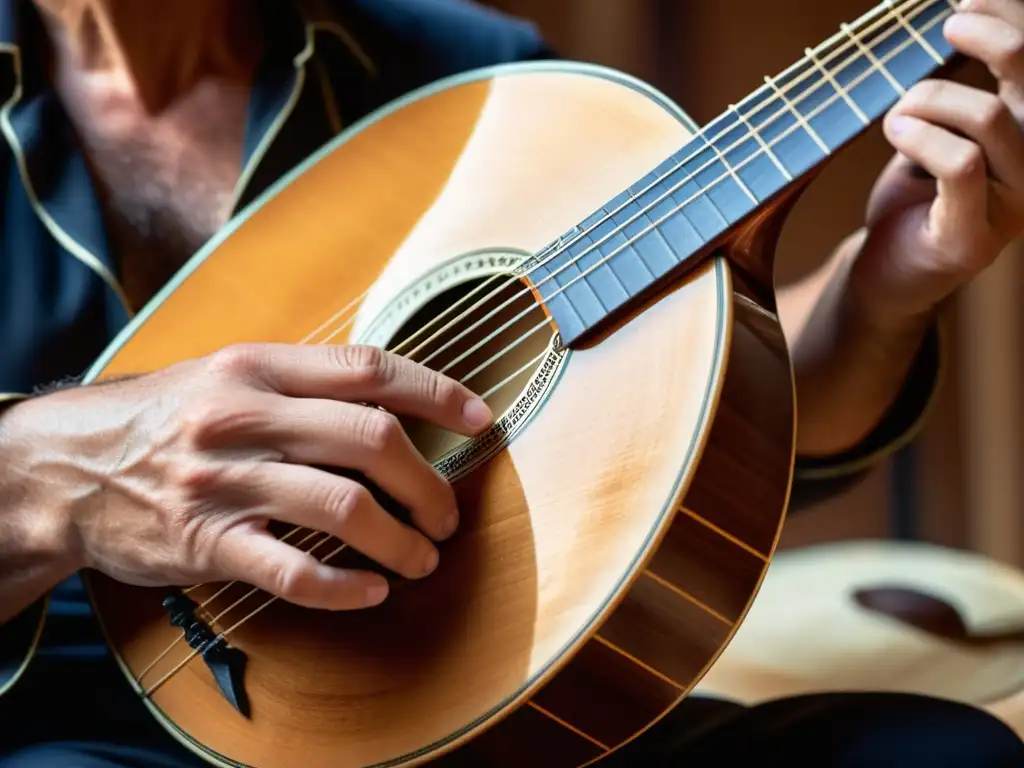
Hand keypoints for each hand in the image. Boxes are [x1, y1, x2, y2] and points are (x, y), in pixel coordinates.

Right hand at [0, 344, 492, 610]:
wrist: (67, 468)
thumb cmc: (165, 419)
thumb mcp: (226, 375)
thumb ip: (302, 382)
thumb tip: (393, 396)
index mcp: (258, 367)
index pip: (370, 369)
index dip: (437, 394)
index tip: (482, 420)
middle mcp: (245, 417)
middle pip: (372, 438)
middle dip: (429, 481)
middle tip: (447, 514)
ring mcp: (225, 480)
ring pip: (345, 507)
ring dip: (402, 539)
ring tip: (423, 557)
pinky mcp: (206, 541)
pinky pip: (294, 570)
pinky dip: (345, 587)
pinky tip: (371, 592)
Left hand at [851, 0, 1023, 325]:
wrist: (887, 274)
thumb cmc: (913, 199)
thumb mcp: (936, 130)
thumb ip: (955, 87)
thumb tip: (962, 13)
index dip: (1012, 17)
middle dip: (992, 35)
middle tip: (948, 23)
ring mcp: (1012, 206)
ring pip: (989, 117)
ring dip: (930, 99)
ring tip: (897, 113)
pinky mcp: (973, 237)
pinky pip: (962, 166)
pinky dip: (922, 137)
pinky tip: (896, 131)